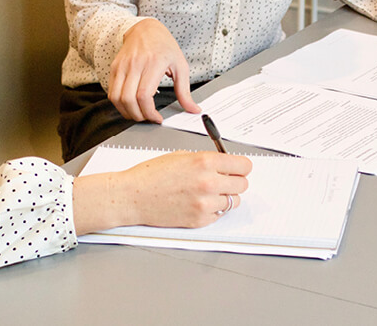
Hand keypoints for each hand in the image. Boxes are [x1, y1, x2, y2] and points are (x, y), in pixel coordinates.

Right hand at [73, 151, 251, 233]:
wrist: (132, 196)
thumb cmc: (152, 175)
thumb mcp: (182, 156)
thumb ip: (207, 160)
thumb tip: (226, 164)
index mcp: (205, 162)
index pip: (244, 166)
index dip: (241, 167)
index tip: (238, 168)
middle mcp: (209, 182)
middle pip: (243, 184)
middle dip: (234, 181)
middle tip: (224, 180)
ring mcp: (205, 203)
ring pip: (233, 201)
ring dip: (225, 197)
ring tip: (208, 193)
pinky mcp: (200, 220)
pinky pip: (219, 214)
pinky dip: (213, 210)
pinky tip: (198, 203)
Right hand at [108, 18, 200, 122]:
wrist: (146, 29)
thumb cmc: (164, 46)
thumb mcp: (180, 66)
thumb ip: (185, 91)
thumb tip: (193, 109)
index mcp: (153, 64)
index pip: (144, 95)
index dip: (149, 112)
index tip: (157, 118)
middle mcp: (135, 64)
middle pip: (128, 100)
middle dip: (138, 116)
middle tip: (148, 118)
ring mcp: (122, 66)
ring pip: (116, 98)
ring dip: (127, 112)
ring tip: (139, 114)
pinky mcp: (114, 68)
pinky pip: (111, 92)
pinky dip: (119, 104)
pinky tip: (131, 105)